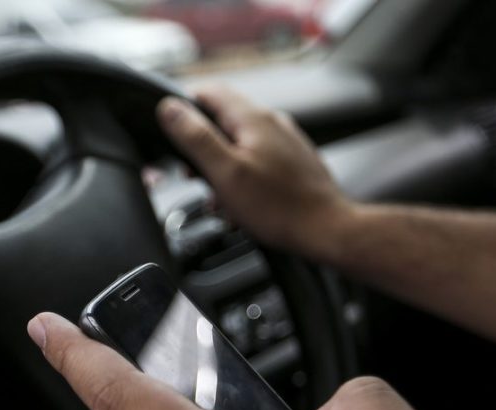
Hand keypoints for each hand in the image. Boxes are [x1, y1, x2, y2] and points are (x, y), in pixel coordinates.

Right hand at [158, 85, 355, 259]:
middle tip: (193, 177)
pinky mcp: (294, 163)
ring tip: (220, 200)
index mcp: (253, 119)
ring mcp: (286, 142)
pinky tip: (242, 206)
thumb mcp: (225, 173)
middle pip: (224, 121)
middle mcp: (273, 123)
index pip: (210, 92)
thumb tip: (169, 108)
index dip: (185, 108)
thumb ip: (195, 138)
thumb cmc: (280, 208)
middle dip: (203, 149)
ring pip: (240, 146)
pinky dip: (243, 180)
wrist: (327, 230)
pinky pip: (258, 163)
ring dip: (222, 170)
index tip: (173, 134)